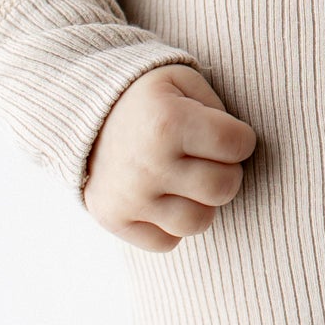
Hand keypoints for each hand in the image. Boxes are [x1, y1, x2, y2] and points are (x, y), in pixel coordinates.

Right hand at [81, 64, 256, 251]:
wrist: (83, 115)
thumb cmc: (148, 99)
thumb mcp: (183, 82)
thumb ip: (218, 108)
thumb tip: (240, 149)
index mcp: (169, 122)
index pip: (239, 145)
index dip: (241, 139)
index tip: (226, 134)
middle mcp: (150, 164)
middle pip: (224, 188)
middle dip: (226, 171)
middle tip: (208, 158)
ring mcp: (131, 197)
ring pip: (200, 222)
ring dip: (202, 202)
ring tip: (188, 180)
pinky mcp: (115, 220)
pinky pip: (168, 242)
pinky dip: (172, 225)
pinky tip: (164, 198)